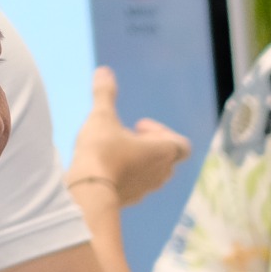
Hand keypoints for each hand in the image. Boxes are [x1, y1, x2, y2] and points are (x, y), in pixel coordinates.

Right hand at [68, 66, 191, 206]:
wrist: (88, 192)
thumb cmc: (101, 151)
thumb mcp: (102, 116)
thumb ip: (105, 94)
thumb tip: (103, 71)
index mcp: (163, 152)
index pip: (182, 145)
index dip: (164, 132)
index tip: (139, 126)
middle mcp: (160, 173)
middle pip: (167, 158)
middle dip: (149, 145)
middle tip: (126, 136)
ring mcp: (146, 189)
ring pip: (152, 173)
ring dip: (139, 160)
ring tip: (115, 151)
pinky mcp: (130, 200)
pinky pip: (136, 186)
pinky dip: (127, 175)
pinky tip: (104, 168)